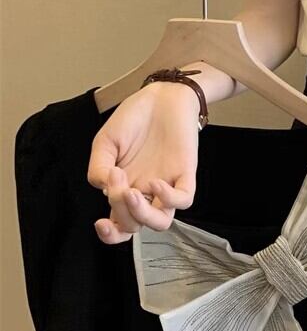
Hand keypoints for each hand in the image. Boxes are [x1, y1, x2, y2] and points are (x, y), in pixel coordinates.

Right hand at [87, 83, 200, 242]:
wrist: (162, 96)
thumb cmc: (135, 117)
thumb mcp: (105, 142)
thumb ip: (96, 167)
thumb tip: (101, 188)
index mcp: (125, 187)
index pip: (120, 223)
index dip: (110, 234)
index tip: (100, 224)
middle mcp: (146, 190)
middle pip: (135, 225)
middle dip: (121, 211)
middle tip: (115, 183)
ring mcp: (167, 184)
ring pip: (162, 221)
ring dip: (144, 214)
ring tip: (132, 192)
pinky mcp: (186, 173)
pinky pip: (185, 199)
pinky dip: (170, 198)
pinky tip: (156, 182)